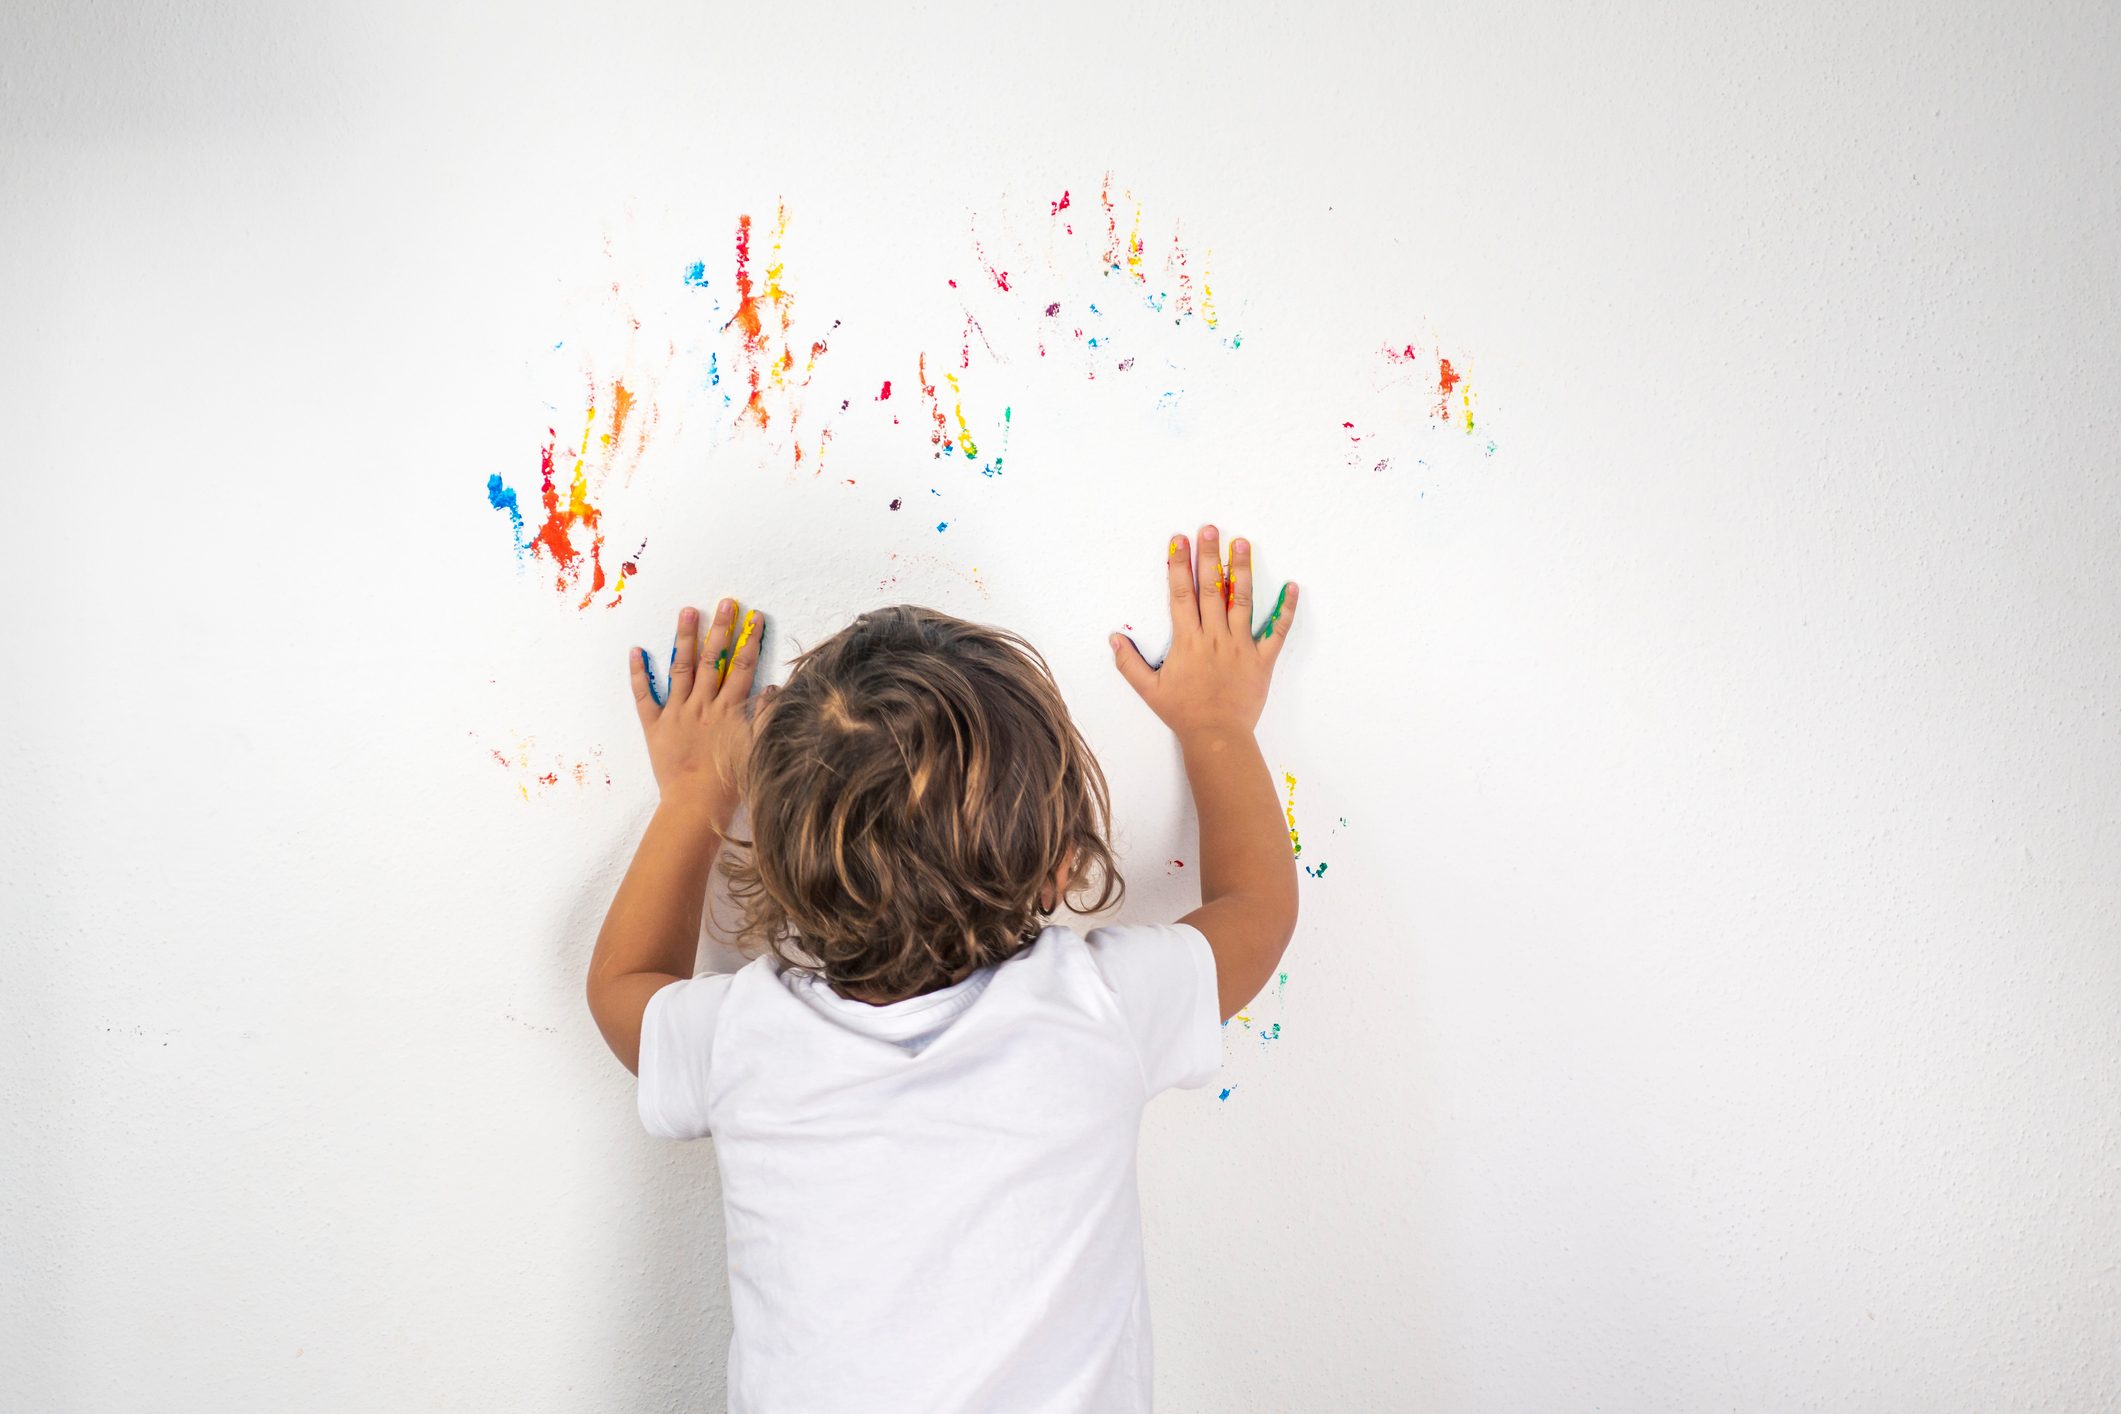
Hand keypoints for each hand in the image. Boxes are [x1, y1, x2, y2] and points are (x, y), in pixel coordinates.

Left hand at [628, 599, 767, 831]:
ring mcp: (677, 713)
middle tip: (725, 602)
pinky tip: (637, 650)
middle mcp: (703, 706)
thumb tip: (773, 689)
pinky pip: (644, 696)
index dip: (750, 641)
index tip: (755, 618)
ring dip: (685, 638)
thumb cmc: (730, 784)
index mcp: (730, 711)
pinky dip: (639, 673)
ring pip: (682, 669)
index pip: (742, 667)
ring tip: (687, 611)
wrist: (695, 807)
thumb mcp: (757, 750)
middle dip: (721, 629)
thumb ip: (765, 718)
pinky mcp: (654, 727)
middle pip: (714, 660)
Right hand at [1111, 524, 1296, 739]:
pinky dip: (1286, 609)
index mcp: (1188, 641)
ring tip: (1242, 543)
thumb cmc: (1183, 713)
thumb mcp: (1149, 689)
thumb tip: (1114, 637)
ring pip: (1243, 601)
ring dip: (1243, 571)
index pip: (1181, 595)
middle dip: (1209, 557)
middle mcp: (1214, 637)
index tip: (1179, 541)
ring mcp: (1241, 646)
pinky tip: (1292, 586)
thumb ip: (1129, 662)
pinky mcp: (1262, 659)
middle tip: (1210, 529)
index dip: (1179, 566)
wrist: (1217, 736)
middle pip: (1212, 589)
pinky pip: (1277, 631)